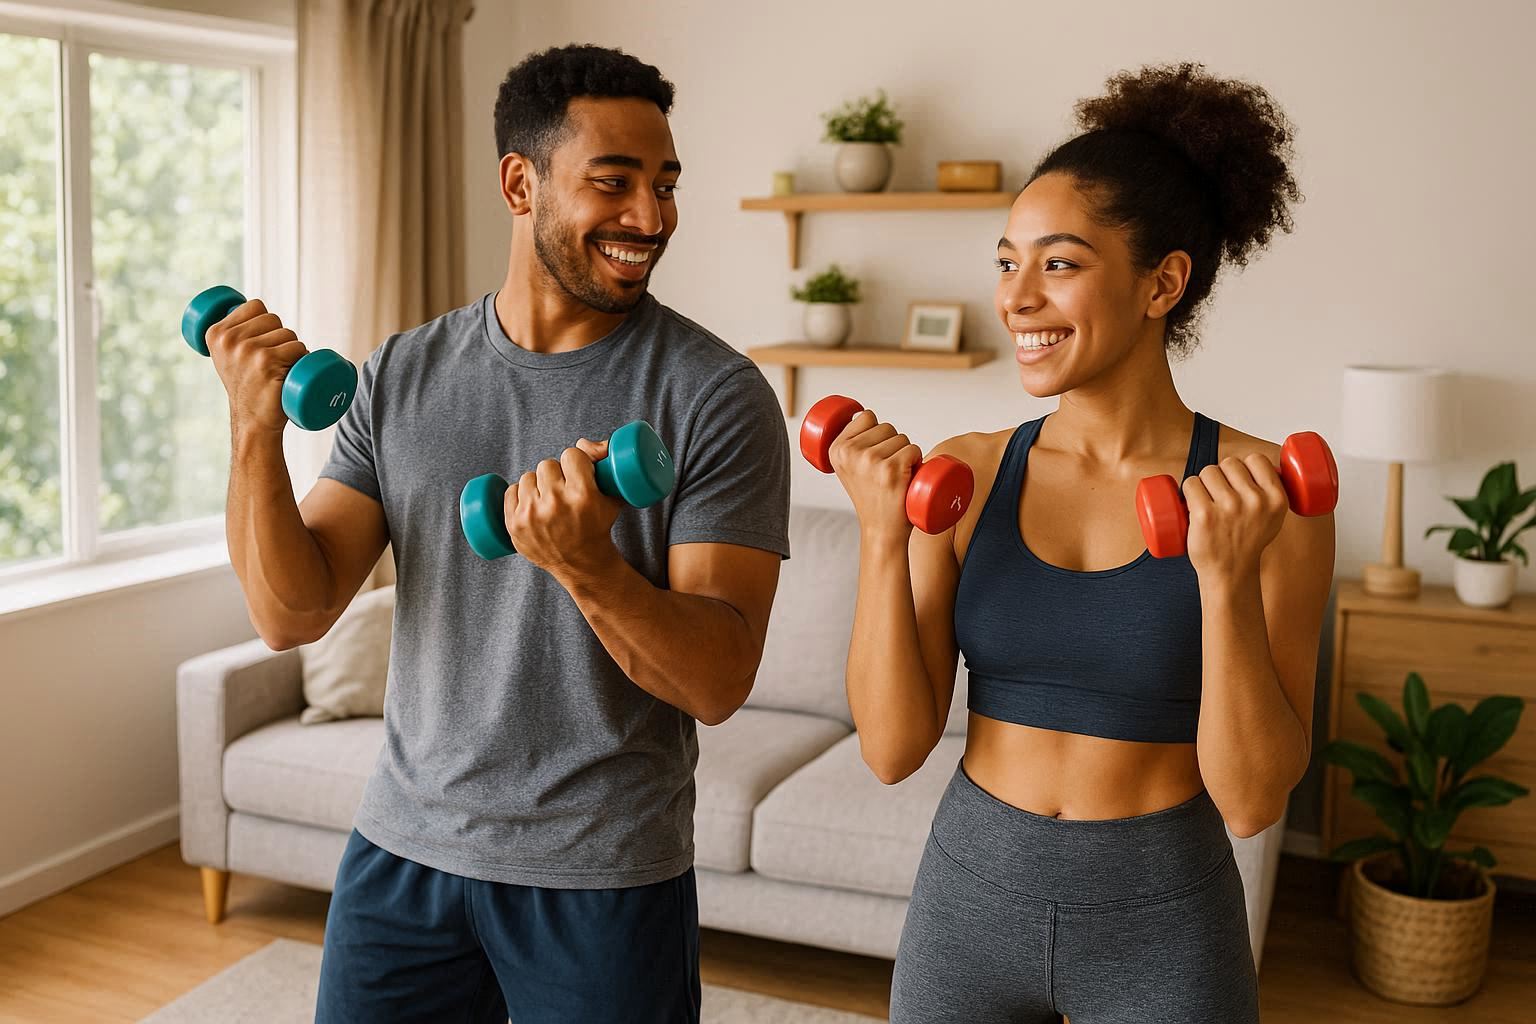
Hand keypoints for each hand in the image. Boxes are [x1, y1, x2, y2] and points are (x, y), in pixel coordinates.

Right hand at [204, 298, 307, 435]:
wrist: (253, 422)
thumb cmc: (247, 387)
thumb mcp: (228, 356)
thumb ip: (233, 332)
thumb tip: (249, 308)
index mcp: (216, 333)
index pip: (255, 305)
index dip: (267, 322)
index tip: (263, 343)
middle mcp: (229, 340)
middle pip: (274, 319)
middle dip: (280, 337)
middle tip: (273, 362)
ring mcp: (247, 350)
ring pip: (289, 334)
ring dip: (293, 350)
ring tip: (281, 369)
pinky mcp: (267, 362)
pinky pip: (298, 348)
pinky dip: (303, 358)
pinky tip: (292, 373)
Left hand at [503, 438, 622, 575]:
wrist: (581, 564)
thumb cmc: (598, 526)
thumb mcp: (612, 496)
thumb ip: (605, 462)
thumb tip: (588, 443)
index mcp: (582, 495)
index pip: (571, 455)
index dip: (576, 463)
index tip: (578, 474)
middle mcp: (556, 503)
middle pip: (548, 464)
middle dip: (556, 474)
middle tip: (563, 488)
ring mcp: (532, 514)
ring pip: (529, 477)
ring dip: (538, 484)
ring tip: (548, 499)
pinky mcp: (515, 524)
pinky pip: (511, 491)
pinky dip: (520, 495)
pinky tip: (532, 504)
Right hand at [827, 409, 922, 542]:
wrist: (881, 530)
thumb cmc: (871, 498)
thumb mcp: (849, 469)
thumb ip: (850, 443)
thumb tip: (861, 415)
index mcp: (836, 450)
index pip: (866, 416)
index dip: (877, 432)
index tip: (875, 455)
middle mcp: (850, 453)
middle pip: (886, 426)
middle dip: (893, 444)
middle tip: (886, 471)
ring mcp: (870, 461)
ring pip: (902, 438)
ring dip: (906, 453)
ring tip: (896, 476)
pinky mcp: (890, 470)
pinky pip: (914, 449)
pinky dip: (918, 460)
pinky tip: (908, 477)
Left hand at [1183, 454, 1288, 584]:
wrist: (1230, 574)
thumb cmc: (1247, 544)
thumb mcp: (1273, 517)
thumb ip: (1270, 491)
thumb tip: (1260, 464)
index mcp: (1276, 499)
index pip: (1256, 460)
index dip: (1244, 466)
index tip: (1238, 480)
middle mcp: (1255, 501)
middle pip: (1229, 463)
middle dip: (1221, 474)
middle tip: (1219, 495)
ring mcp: (1230, 507)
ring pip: (1208, 472)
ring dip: (1203, 482)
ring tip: (1207, 501)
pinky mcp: (1205, 515)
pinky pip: (1191, 484)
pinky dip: (1188, 490)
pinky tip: (1191, 502)